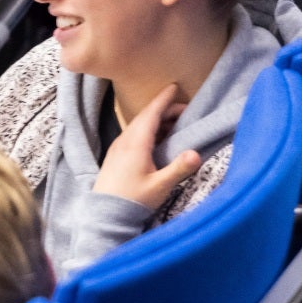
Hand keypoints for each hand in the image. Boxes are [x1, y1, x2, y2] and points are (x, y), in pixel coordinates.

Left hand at [93, 84, 201, 209]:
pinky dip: (150, 130)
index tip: (173, 87)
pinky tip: (160, 138)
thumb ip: (178, 169)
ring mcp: (119, 147)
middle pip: (146, 117)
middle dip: (165, 109)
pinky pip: (135, 135)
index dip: (163, 100)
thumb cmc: (132, 200)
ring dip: (158, 120)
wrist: (104, 214)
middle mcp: (124, 141)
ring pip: (140, 126)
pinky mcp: (117, 155)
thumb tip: (197, 153)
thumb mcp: (159, 186)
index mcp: (135, 143)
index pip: (150, 114)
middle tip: (185, 109)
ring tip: (177, 122)